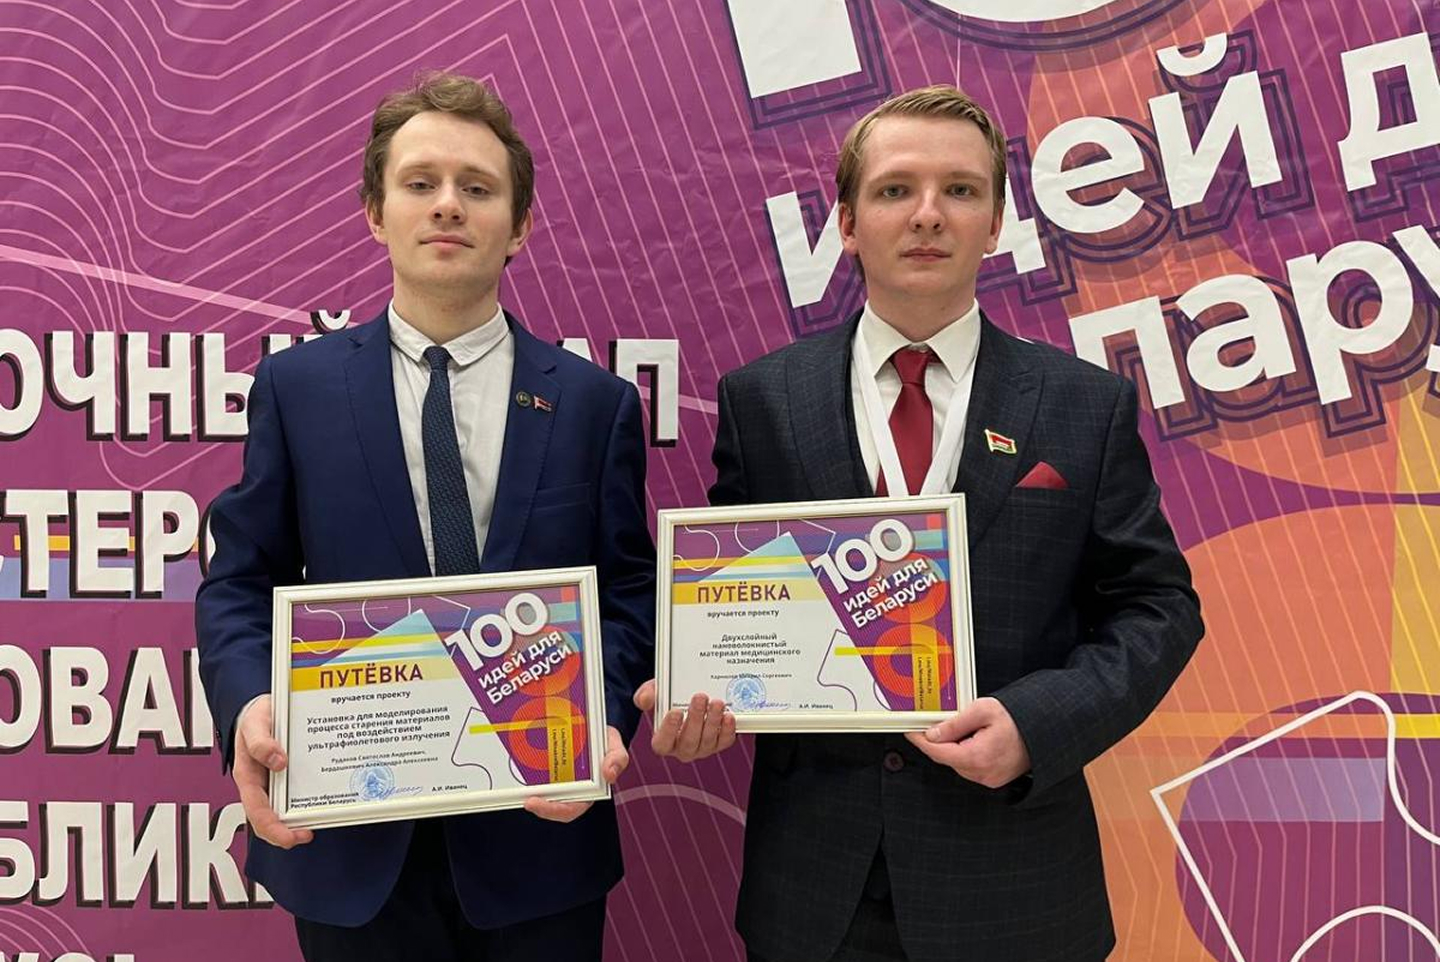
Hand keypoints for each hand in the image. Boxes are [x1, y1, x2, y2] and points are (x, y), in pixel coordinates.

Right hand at [233, 695, 313, 848]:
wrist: (264, 708)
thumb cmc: (254, 718)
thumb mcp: (253, 724)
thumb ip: (260, 742)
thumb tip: (277, 762)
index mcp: (248, 776)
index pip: (256, 812)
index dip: (272, 828)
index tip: (290, 836)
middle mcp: (262, 784)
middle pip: (270, 819)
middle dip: (287, 832)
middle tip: (307, 833)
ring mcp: (276, 782)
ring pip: (286, 810)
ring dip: (300, 819)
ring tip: (319, 820)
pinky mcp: (290, 777)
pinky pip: (298, 794)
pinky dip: (309, 802)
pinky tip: (324, 800)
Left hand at [524, 726, 627, 822]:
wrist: (595, 725)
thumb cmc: (606, 741)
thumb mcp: (616, 747)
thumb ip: (617, 760)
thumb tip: (608, 774)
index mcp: (588, 792)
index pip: (569, 809)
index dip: (552, 810)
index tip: (535, 803)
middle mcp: (570, 788)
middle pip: (552, 805)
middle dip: (539, 806)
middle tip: (526, 800)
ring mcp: (557, 779)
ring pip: (541, 792)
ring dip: (529, 792)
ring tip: (517, 788)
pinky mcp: (548, 767)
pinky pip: (536, 774)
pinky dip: (526, 772)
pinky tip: (517, 765)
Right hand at [633, 679, 736, 762]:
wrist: (689, 695)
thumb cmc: (669, 697)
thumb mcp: (655, 691)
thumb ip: (647, 694)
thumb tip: (644, 699)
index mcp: (663, 740)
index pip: (662, 743)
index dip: (669, 730)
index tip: (676, 711)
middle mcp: (682, 748)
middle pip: (688, 742)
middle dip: (696, 719)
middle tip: (700, 698)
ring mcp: (702, 748)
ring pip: (708, 741)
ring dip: (713, 721)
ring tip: (716, 703)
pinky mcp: (719, 743)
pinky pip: (724, 741)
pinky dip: (728, 730)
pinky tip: (728, 716)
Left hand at [904, 697, 1030, 788]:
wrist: (1045, 731)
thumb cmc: (1019, 719)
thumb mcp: (982, 711)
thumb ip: (954, 724)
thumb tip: (933, 733)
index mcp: (977, 757)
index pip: (937, 752)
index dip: (921, 741)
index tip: (912, 731)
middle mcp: (982, 773)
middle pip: (947, 758)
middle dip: (939, 741)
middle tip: (937, 722)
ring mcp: (989, 779)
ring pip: (958, 763)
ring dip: (954, 747)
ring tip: (967, 727)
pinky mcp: (994, 778)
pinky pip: (971, 767)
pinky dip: (966, 753)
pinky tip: (975, 738)